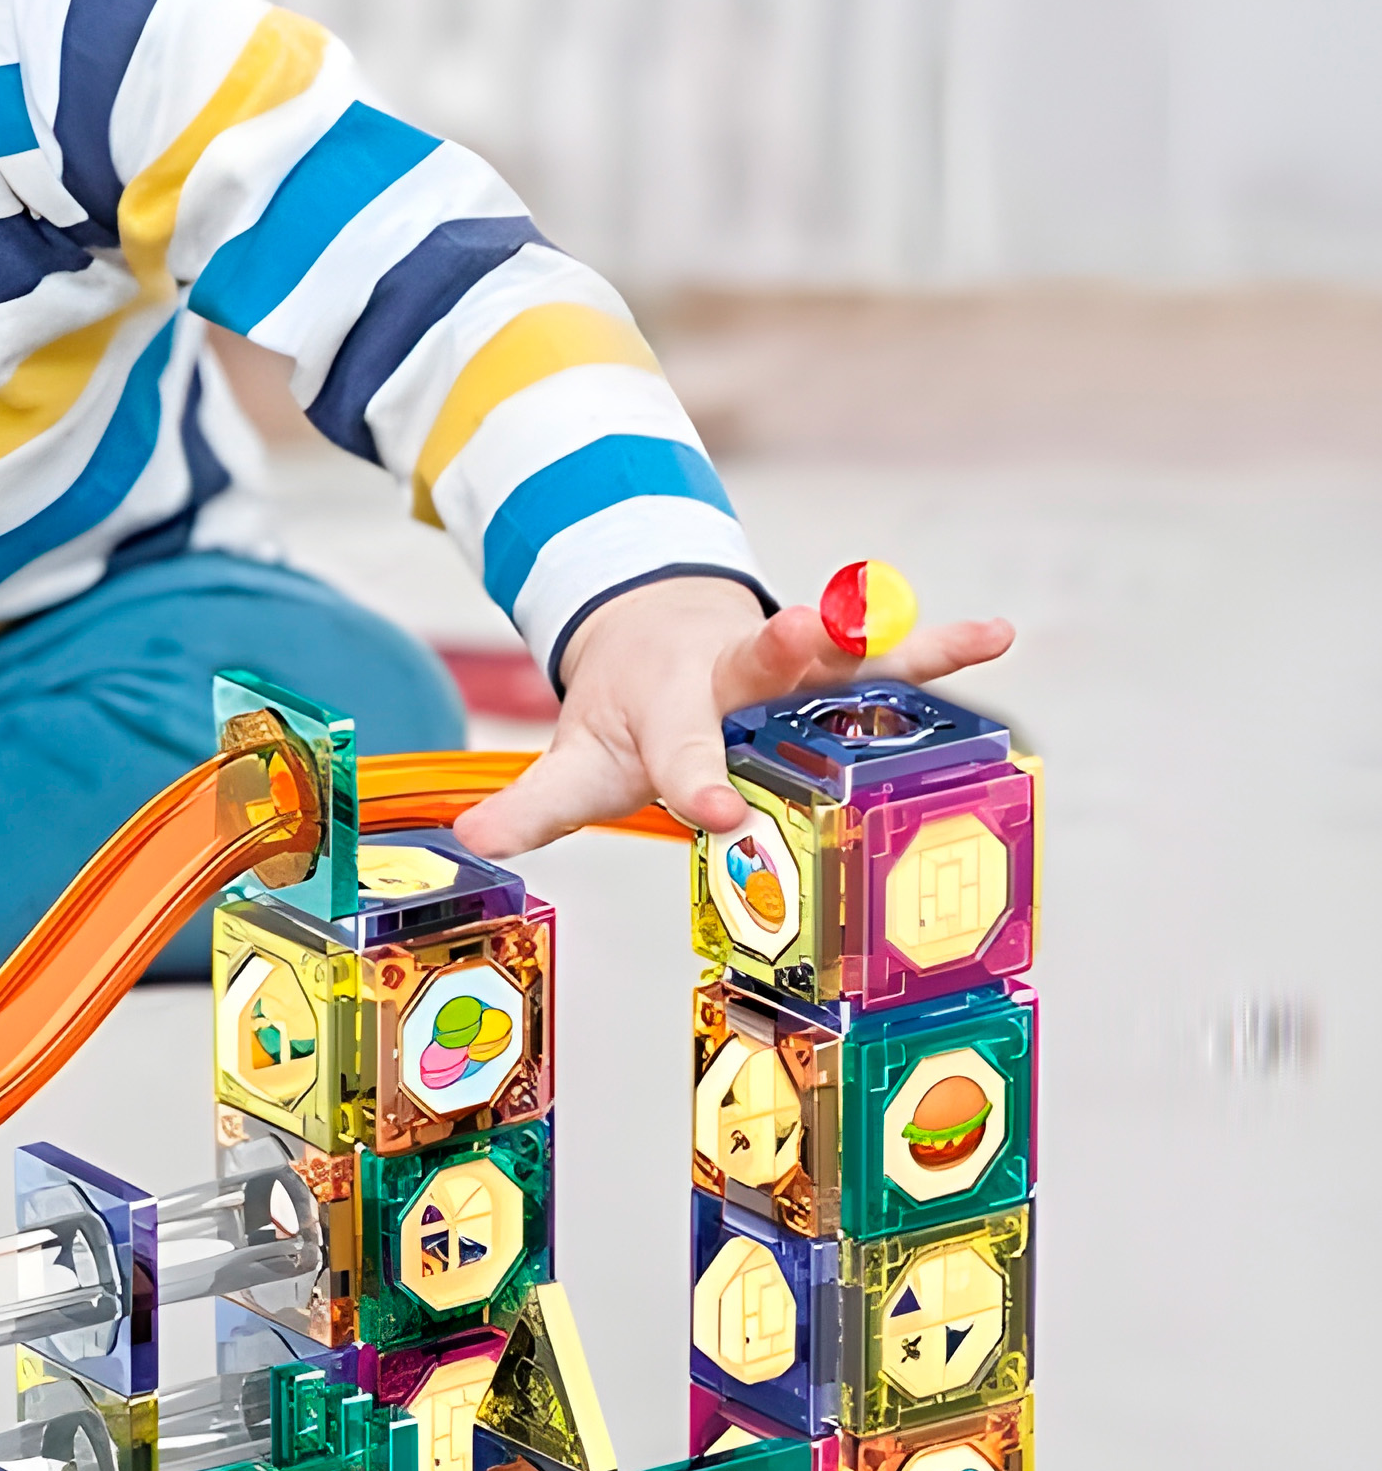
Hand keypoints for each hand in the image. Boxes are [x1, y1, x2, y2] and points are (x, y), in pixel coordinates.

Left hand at [455, 575, 1014, 855]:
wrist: (655, 630)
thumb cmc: (627, 713)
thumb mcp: (578, 760)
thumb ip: (535, 804)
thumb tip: (473, 840)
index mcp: (667, 709)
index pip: (680, 751)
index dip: (696, 781)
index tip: (719, 812)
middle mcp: (731, 677)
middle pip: (759, 665)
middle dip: (785, 649)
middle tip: (807, 631)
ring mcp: (790, 665)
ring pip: (841, 654)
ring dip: (887, 640)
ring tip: (956, 636)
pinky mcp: (834, 661)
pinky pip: (892, 657)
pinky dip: (942, 648)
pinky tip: (997, 635)